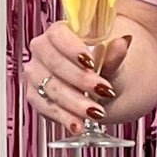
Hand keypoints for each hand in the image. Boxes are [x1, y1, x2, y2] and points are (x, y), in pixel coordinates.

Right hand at [23, 21, 132, 136]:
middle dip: (80, 80)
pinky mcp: (35, 95)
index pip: (58, 34)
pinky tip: (79, 124)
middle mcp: (42, 50)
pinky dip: (64, 118)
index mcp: (59, 31)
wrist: (100, 82)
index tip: (92, 62)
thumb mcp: (113, 59)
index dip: (72, 48)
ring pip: (50, 88)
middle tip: (103, 90)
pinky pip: (45, 108)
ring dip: (74, 103)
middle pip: (55, 63)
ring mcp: (36, 73)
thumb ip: (115, 54)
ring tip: (96, 112)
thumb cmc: (103, 62)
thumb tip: (122, 42)